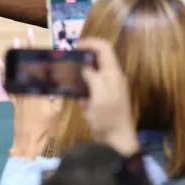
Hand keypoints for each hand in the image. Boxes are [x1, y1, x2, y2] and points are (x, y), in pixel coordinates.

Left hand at [0, 30, 63, 157]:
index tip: (48, 42)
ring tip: (15, 41)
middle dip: (28, 48)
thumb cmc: (46, 128)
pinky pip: (7, 83)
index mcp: (41, 90)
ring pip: (16, 71)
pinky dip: (4, 72)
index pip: (43, 68)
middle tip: (27, 33)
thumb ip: (58, 94)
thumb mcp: (57, 111)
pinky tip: (0, 63)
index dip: (45, 55)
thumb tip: (62, 78)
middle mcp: (28, 89)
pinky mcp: (14, 100)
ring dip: (15, 56)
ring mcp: (19, 94)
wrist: (29, 143)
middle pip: (28, 65)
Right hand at [78, 37, 137, 155]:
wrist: (117, 141)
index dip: (90, 43)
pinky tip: (80, 102)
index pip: (104, 48)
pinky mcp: (104, 100)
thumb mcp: (99, 97)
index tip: (74, 46)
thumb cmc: (108, 118)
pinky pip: (92, 89)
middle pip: (98, 59)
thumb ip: (93, 78)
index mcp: (113, 74)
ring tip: (68, 80)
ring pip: (93, 74)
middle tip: (67, 62)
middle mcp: (112, 78)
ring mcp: (109, 89)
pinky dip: (84, 91)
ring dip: (81, 76)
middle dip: (82, 59)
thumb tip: (86, 68)